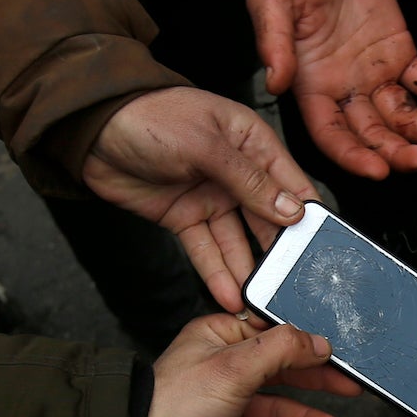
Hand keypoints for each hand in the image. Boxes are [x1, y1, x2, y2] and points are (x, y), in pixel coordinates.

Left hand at [80, 87, 317, 311]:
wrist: (92, 130)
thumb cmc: (150, 117)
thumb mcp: (206, 144)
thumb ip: (249, 180)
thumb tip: (290, 210)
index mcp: (251, 142)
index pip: (291, 183)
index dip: (307, 215)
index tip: (323, 247)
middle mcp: (237, 172)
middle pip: (268, 218)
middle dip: (280, 251)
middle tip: (294, 283)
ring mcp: (210, 196)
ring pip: (237, 240)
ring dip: (248, 269)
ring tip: (261, 299)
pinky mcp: (185, 218)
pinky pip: (207, 249)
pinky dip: (217, 272)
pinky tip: (229, 293)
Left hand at [132, 315, 361, 416]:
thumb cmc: (172, 404)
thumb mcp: (234, 366)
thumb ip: (282, 349)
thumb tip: (317, 340)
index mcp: (220, 337)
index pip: (275, 334)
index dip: (308, 344)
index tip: (339, 353)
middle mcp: (223, 368)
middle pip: (281, 371)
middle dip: (315, 383)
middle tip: (349, 388)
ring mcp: (224, 404)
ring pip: (275, 409)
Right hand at [249, 0, 416, 178]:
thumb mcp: (271, 0)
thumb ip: (273, 41)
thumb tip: (275, 81)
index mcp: (312, 87)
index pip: (332, 135)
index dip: (353, 156)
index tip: (377, 170)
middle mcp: (345, 91)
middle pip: (374, 135)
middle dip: (399, 153)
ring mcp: (375, 76)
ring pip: (404, 116)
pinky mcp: (401, 55)